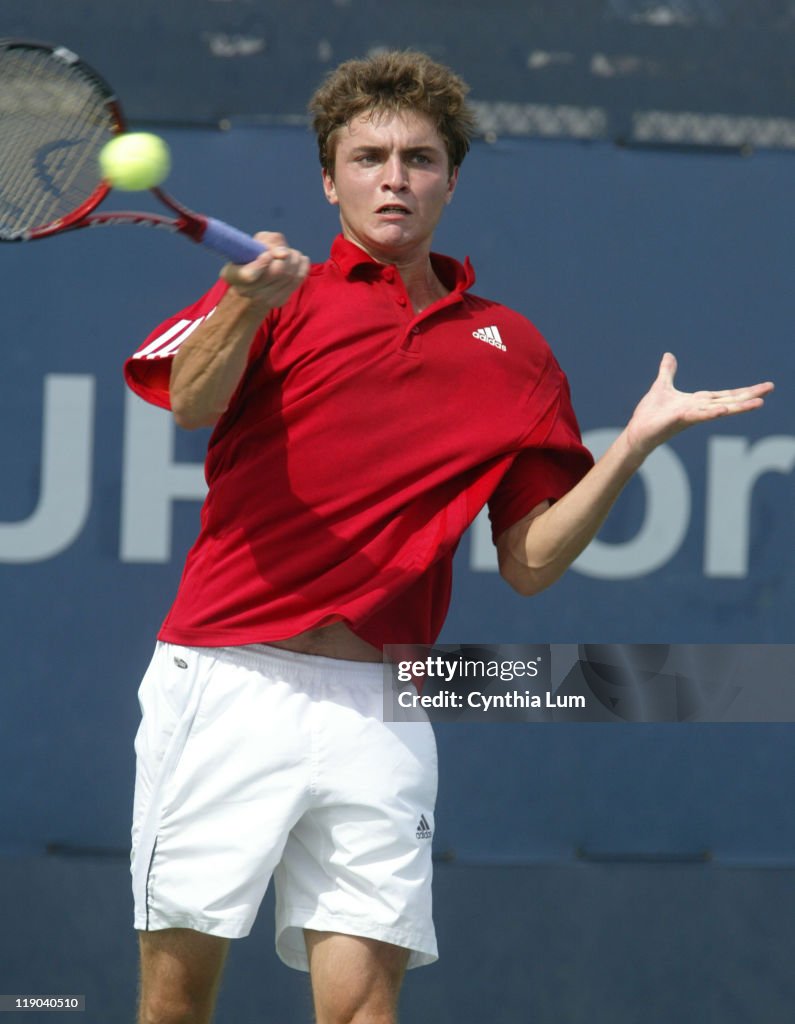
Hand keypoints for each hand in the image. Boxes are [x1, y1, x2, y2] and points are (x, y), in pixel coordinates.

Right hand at [220, 231, 309, 307]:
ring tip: (289, 254)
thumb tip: (283, 252)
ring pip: (290, 274)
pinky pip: (299, 279)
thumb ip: (264, 242)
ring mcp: (267, 298)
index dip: (262, 263)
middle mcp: (249, 291)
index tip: (267, 254)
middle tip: (283, 250)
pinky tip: (297, 259)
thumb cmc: (247, 262)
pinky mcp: (281, 300)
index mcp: (235, 275)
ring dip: (294, 258)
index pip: (249, 275)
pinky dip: (301, 264)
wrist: (249, 293)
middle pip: (277, 271)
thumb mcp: (248, 247)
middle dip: (284, 255)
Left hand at [625, 352, 773, 458]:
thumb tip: (669, 355)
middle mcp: (699, 409)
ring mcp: (691, 415)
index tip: (763, 387)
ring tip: (759, 403)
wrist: (638, 432)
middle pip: (729, 401)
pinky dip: (711, 413)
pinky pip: (698, 415)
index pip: (725, 395)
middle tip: (770, 388)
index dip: (744, 390)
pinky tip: (723, 410)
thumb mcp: (662, 386)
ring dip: (738, 407)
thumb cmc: (651, 414)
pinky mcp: (679, 419)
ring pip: (719, 409)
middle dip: (750, 395)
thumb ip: (668, 372)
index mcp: (698, 401)